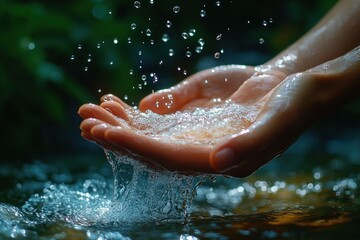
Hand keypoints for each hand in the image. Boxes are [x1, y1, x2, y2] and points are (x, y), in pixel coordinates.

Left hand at [78, 64, 288, 174]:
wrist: (292, 90)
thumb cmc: (290, 105)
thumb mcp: (277, 122)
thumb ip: (250, 145)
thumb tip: (217, 163)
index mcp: (223, 160)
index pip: (172, 159)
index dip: (139, 147)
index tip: (107, 135)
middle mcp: (203, 155)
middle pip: (152, 150)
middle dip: (119, 137)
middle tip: (85, 122)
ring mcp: (195, 139)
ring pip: (149, 136)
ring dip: (119, 124)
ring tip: (90, 111)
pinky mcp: (191, 123)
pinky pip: (157, 121)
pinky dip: (134, 113)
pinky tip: (114, 103)